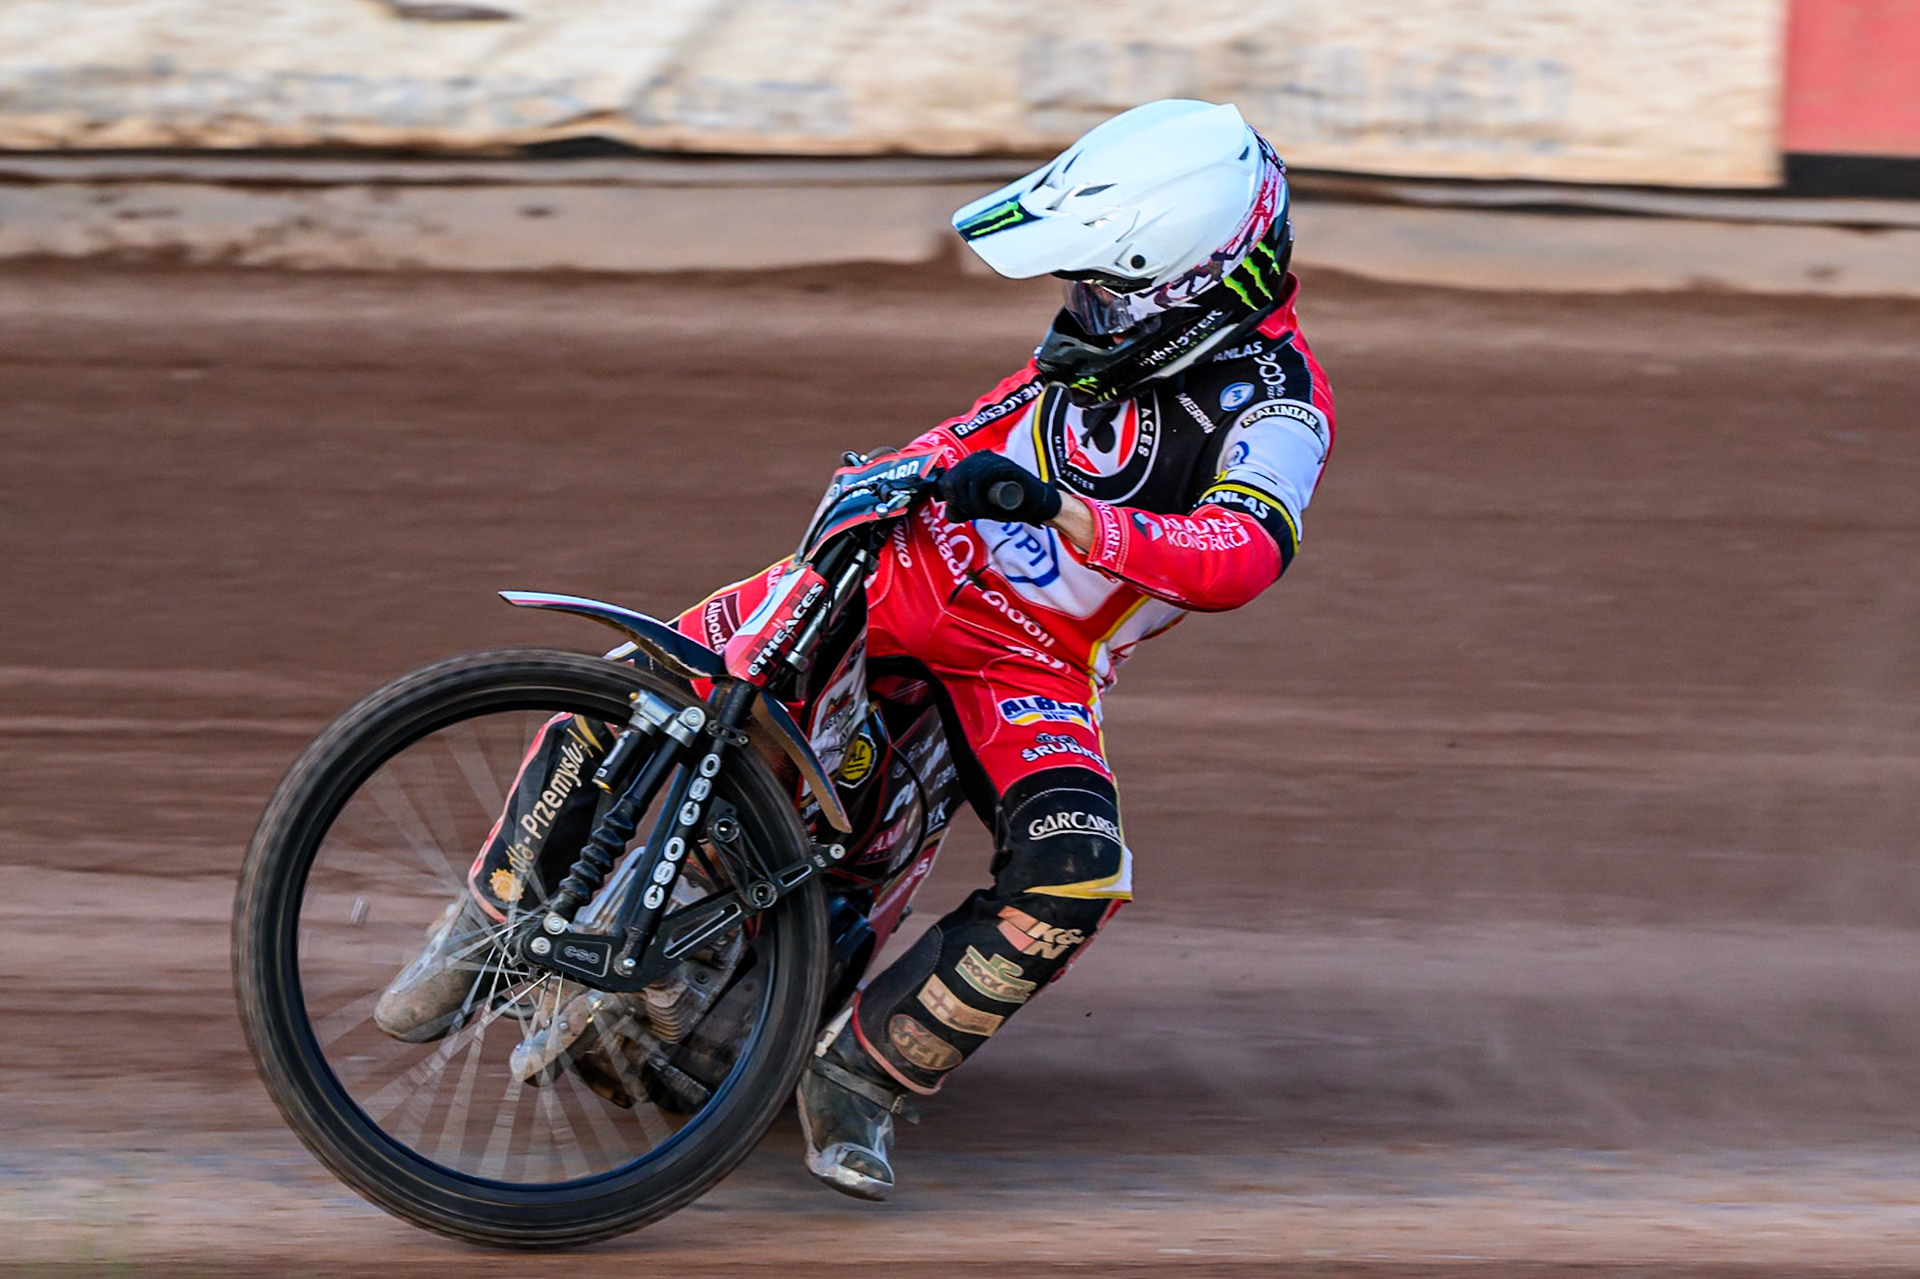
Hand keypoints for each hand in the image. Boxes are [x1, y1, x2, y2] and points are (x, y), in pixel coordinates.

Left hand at [938, 452, 1061, 524]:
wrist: (1037, 503)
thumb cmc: (1009, 504)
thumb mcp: (980, 507)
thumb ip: (964, 507)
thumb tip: (949, 510)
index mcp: (970, 464)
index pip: (946, 479)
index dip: (950, 498)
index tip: (962, 510)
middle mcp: (978, 457)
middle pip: (952, 480)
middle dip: (960, 503)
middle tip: (975, 513)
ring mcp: (990, 459)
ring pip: (963, 481)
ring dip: (971, 504)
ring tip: (986, 513)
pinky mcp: (1001, 465)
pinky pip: (979, 482)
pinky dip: (981, 502)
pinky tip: (991, 510)